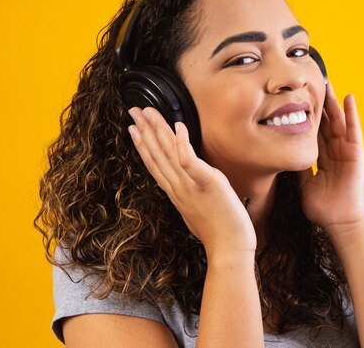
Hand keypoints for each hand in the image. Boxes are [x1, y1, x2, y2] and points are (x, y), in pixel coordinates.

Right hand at [127, 107, 256, 255]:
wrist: (230, 251)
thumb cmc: (219, 233)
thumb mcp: (199, 209)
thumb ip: (191, 193)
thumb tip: (190, 184)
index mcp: (176, 192)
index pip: (155, 164)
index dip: (142, 145)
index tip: (133, 128)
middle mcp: (179, 188)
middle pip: (157, 154)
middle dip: (145, 130)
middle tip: (133, 110)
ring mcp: (191, 186)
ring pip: (169, 154)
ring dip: (157, 130)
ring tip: (148, 112)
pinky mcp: (208, 184)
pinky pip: (190, 162)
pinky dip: (182, 144)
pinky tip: (178, 126)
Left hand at [299, 83, 363, 231]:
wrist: (341, 222)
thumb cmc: (324, 208)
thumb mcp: (304, 184)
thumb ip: (298, 168)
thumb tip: (284, 155)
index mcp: (322, 159)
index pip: (312, 133)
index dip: (304, 117)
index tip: (295, 101)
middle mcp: (334, 152)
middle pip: (324, 123)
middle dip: (317, 104)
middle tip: (309, 84)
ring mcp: (345, 150)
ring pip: (337, 121)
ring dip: (332, 103)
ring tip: (326, 83)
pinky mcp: (356, 152)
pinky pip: (353, 129)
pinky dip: (352, 113)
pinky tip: (348, 97)